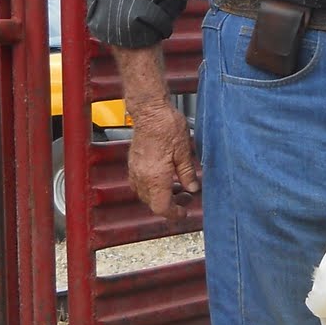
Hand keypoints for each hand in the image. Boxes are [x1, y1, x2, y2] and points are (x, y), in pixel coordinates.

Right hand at [127, 104, 199, 224]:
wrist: (149, 111)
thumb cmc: (167, 127)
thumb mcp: (184, 152)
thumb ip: (188, 174)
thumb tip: (193, 189)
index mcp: (156, 178)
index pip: (162, 207)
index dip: (174, 214)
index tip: (184, 212)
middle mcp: (142, 177)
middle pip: (153, 203)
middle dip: (170, 204)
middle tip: (186, 196)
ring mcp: (135, 170)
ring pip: (145, 195)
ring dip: (160, 196)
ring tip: (177, 186)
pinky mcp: (132, 163)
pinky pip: (139, 184)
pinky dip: (152, 187)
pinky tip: (163, 178)